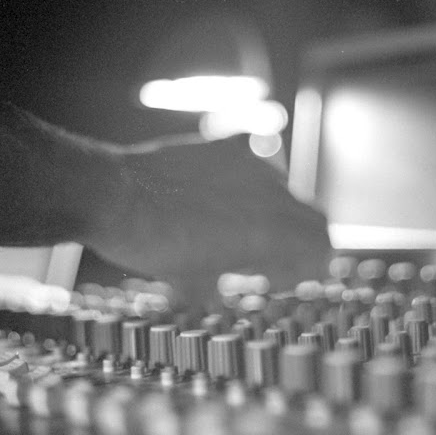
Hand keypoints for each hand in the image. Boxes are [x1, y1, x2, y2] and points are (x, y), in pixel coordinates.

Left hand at [91, 136, 331, 299]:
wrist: (113, 196)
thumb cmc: (152, 246)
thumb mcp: (197, 282)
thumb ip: (234, 282)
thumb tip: (240, 287)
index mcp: (269, 231)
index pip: (323, 247)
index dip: (310, 270)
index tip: (280, 281)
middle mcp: (269, 192)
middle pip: (314, 218)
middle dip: (301, 243)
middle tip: (269, 263)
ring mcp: (249, 165)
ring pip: (285, 191)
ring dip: (274, 215)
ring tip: (238, 234)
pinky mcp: (226, 147)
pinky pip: (257, 165)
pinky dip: (250, 186)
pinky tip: (222, 200)